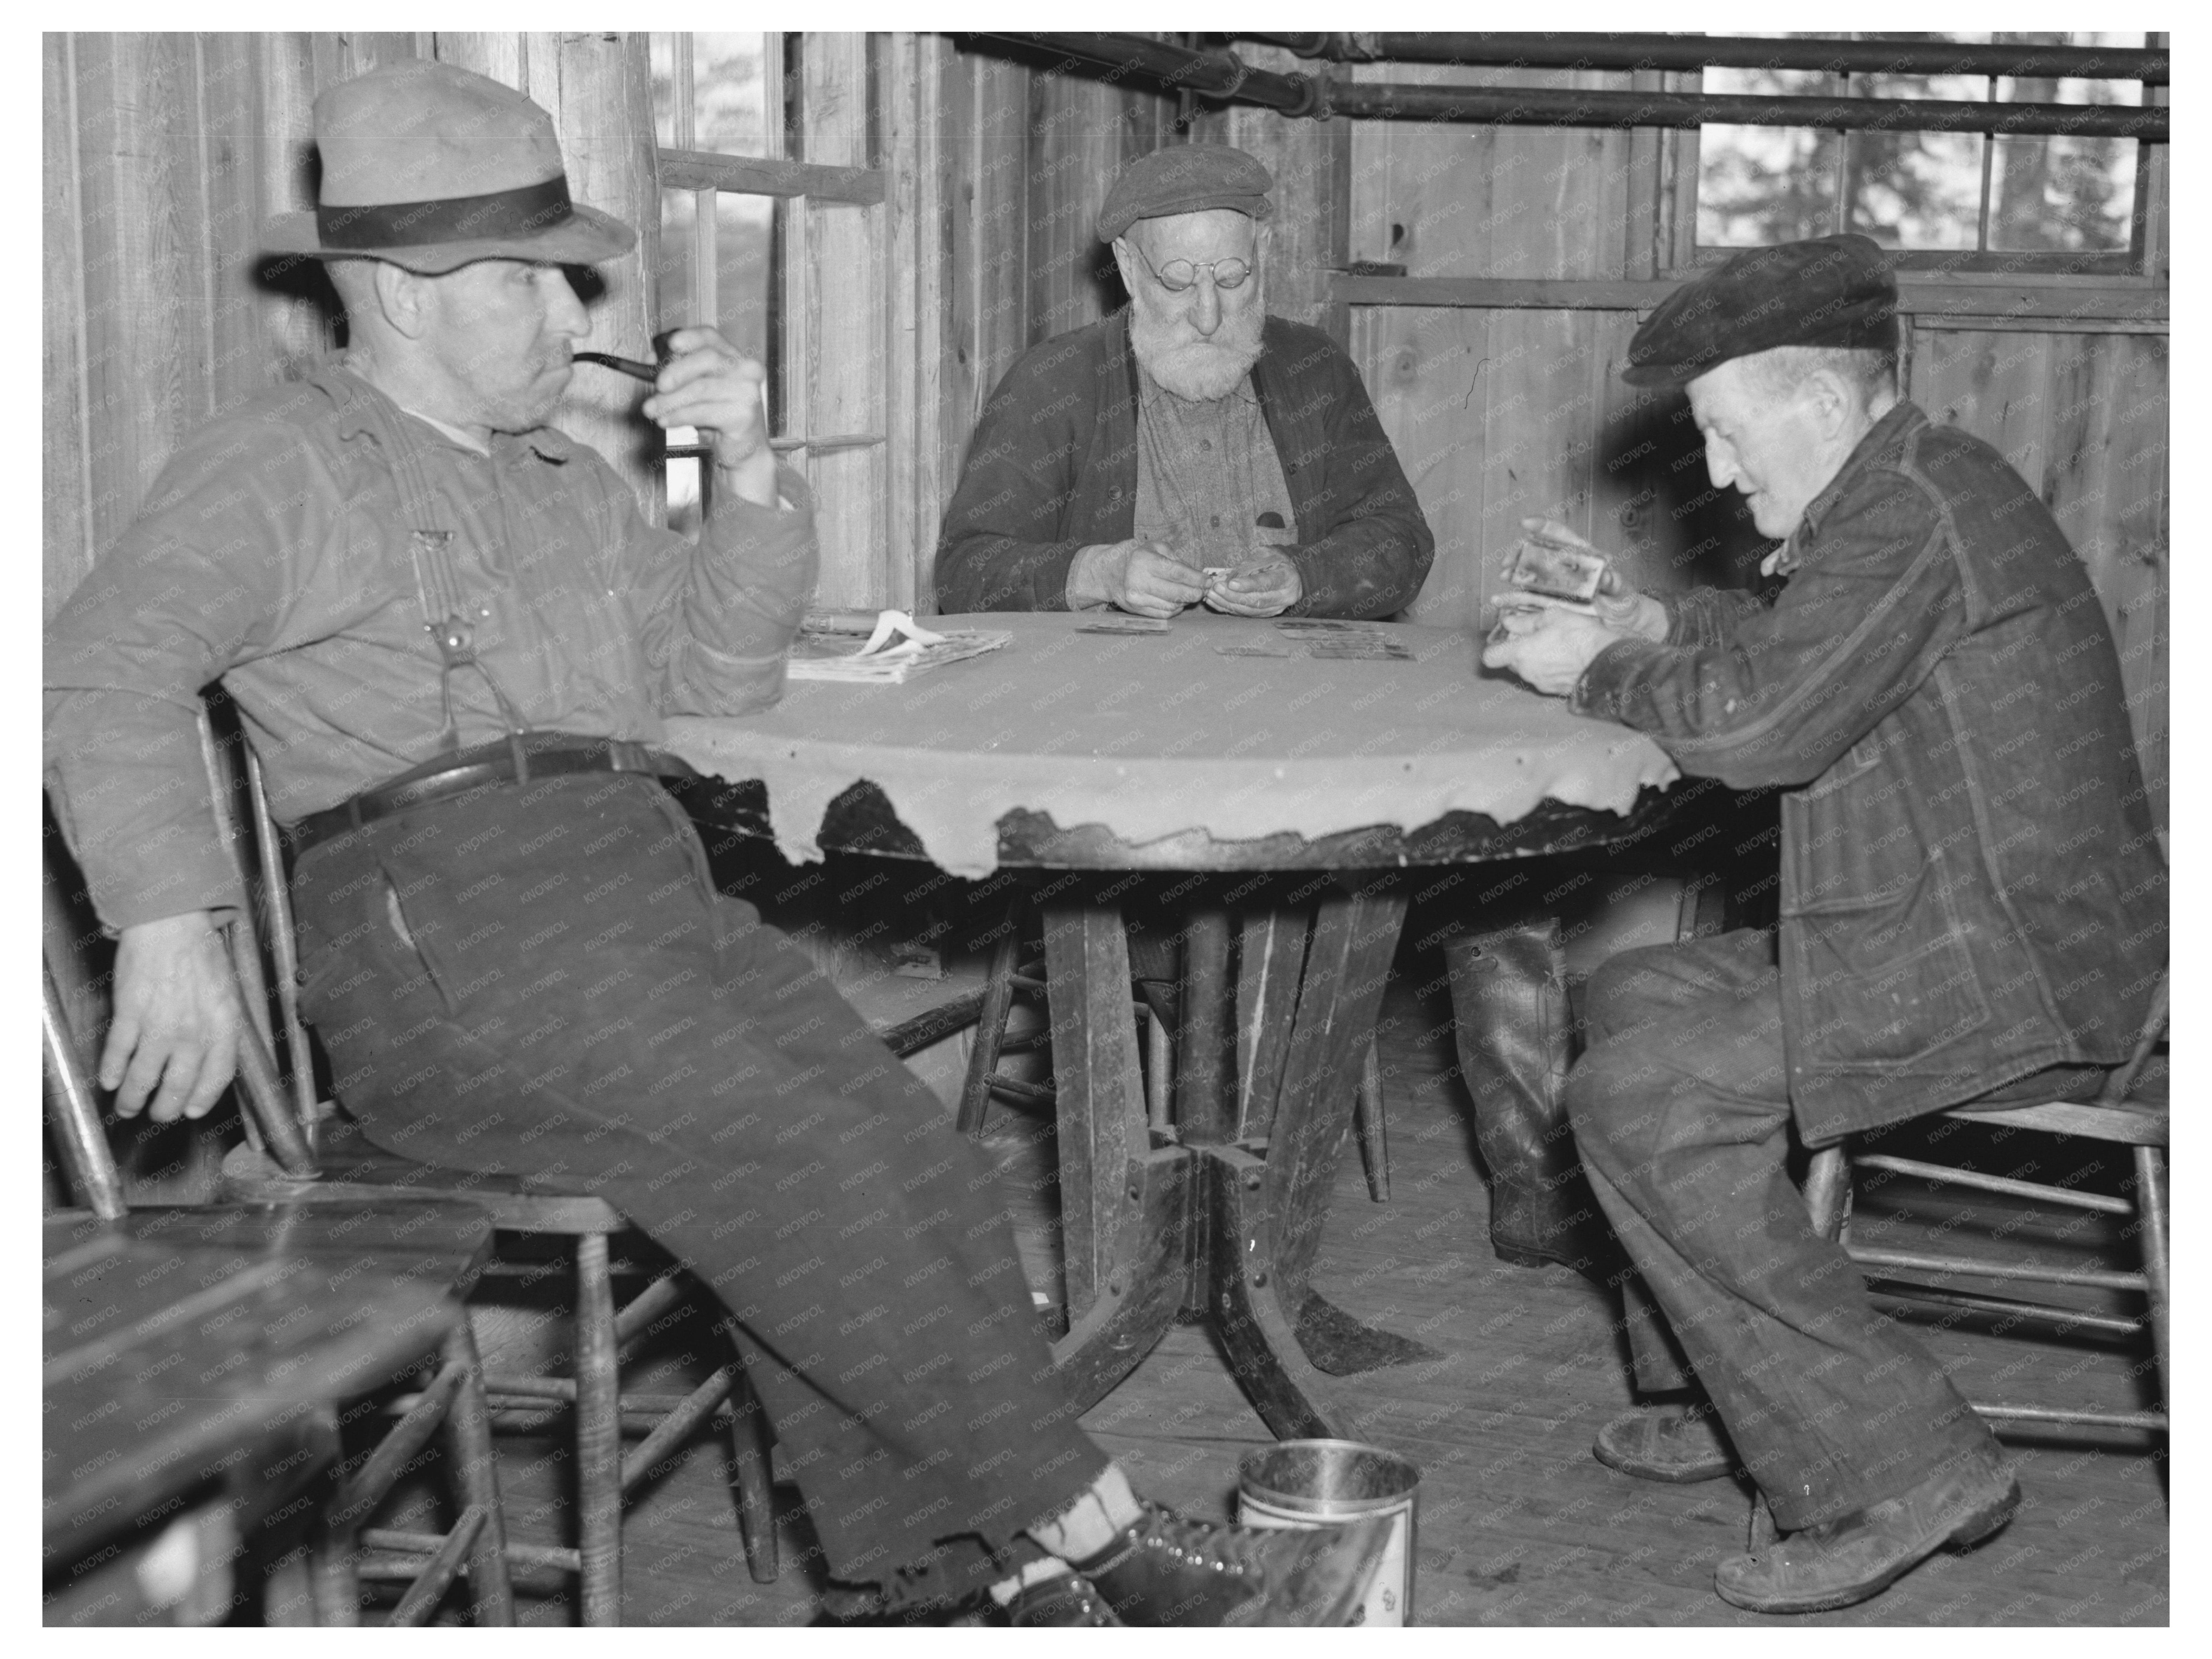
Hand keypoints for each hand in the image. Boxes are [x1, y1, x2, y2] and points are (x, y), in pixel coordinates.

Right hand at [101, 911, 244, 1122]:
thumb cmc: (201, 955)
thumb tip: (210, 1061)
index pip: (217, 1076)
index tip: (192, 1111)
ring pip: (143, 1077)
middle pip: (178, 1085)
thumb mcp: (227, 994)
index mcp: (224, 1024)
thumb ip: (220, 1028)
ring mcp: (160, 1023)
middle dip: (165, 1108)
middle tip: (157, 1114)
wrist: (172, 924)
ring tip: (127, 1106)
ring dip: (133, 1098)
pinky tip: (109, 1080)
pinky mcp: (130, 1013)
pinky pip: (119, 1053)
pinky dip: (112, 1071)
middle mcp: (194, 1030)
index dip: (203, 1099)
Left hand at [643, 326, 776, 505]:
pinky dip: (679, 416)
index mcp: (734, 357)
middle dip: (676, 371)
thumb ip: (676, 371)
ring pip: (701, 388)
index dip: (690, 337)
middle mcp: (746, 370)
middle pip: (707, 359)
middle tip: (656, 386)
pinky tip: (665, 421)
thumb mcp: (695, 390)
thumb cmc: (718, 416)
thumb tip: (650, 359)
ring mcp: (748, 392)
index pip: (711, 337)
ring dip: (670, 400)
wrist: (743, 449)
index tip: (670, 344)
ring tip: (651, 410)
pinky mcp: (744, 415)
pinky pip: (704, 412)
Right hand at [1067, 540, 1208, 617]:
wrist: (1111, 572)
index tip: (1208, 581)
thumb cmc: (1140, 557)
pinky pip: (1164, 614)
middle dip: (1195, 593)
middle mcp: (1138, 581)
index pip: (1176, 573)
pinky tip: (1178, 601)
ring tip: (1191, 593)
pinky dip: (1175, 609)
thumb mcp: (1156, 548)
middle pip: (1176, 593)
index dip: (1196, 579)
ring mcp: (1136, 598)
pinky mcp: (1137, 611)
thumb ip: (1178, 559)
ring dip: (1186, 601)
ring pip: (1172, 606)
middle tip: (1204, 590)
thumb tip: (1199, 576)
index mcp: (1144, 561)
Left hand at [1202, 552, 1301, 617]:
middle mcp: (1285, 597)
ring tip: (1211, 595)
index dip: (1248, 584)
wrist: (1289, 574)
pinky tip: (1215, 602)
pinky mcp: (1265, 615)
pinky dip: (1228, 609)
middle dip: (1233, 595)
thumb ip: (1252, 561)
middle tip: (1216, 588)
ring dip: (1228, 604)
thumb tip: (1232, 573)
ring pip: (1249, 610)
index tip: (1231, 583)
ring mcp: (1275, 609)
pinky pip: (1245, 614)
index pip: (1267, 583)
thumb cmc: (1276, 560)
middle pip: (1256, 600)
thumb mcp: (1267, 553)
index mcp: (1288, 578)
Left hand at [1482, 606, 1626, 697]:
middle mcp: (1527, 672)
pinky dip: (1549, 668)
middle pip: (1511, 663)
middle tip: (1537, 636)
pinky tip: (1565, 657)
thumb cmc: (1580, 635)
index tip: (1507, 638)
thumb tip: (1508, 622)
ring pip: (1529, 670)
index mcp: (1521, 654)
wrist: (1606, 661)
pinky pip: (1544, 677)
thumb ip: (1526, 621)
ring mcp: (1541, 684)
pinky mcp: (1555, 690)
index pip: (1490, 658)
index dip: (1495, 648)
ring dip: (1536, 659)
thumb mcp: (1552, 617)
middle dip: (1519, 650)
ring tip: (1556, 645)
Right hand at [1515, 518, 1666, 640]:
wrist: (1622, 627)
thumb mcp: (1622, 591)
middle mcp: (1565, 570)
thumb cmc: (1624, 603)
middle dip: (1520, 554)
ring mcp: (1556, 588)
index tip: (1525, 523)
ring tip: (1503, 576)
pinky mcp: (1551, 606)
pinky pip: (1530, 601)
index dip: (1543, 527)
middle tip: (1508, 560)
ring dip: (1514, 575)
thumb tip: (1606, 576)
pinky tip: (1502, 602)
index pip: (1560, 537)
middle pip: (1538, 555)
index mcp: (1582, 558)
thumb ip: (1614, 583)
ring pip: (1530, 577)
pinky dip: (1515, 601)